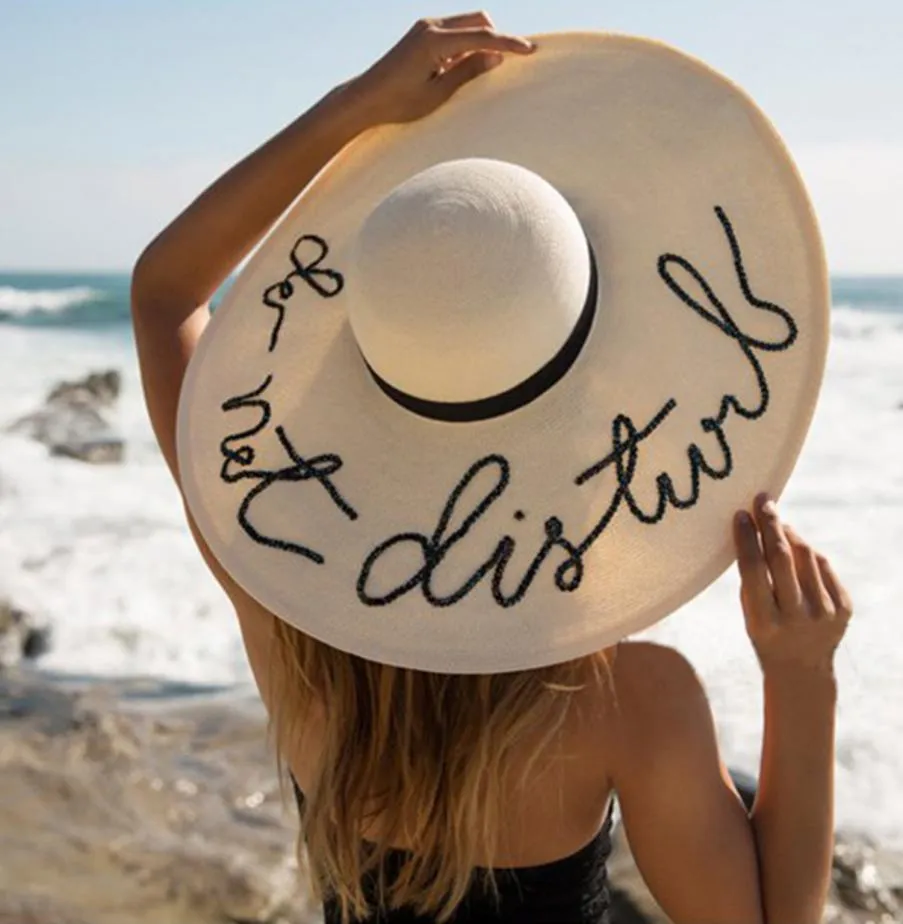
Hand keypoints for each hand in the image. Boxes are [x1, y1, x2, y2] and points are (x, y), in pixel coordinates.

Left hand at [345, 12, 534, 125]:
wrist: (365, 99)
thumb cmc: (399, 103)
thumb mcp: (438, 93)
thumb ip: (467, 72)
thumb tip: (496, 56)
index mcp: (434, 41)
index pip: (482, 37)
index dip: (510, 44)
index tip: (532, 50)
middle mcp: (430, 27)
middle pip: (479, 20)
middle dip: (496, 38)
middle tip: (504, 65)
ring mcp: (424, 27)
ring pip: (467, 24)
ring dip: (479, 43)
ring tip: (474, 74)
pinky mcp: (421, 33)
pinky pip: (454, 32)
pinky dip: (464, 46)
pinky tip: (455, 71)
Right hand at [733, 494, 852, 676]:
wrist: (802, 669)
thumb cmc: (766, 632)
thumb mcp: (751, 613)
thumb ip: (754, 578)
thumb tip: (758, 530)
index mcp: (765, 622)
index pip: (755, 570)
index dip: (748, 539)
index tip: (741, 514)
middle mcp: (797, 617)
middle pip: (782, 557)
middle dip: (771, 524)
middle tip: (763, 500)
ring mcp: (825, 613)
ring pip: (806, 557)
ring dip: (789, 535)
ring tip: (776, 524)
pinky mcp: (844, 608)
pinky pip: (823, 567)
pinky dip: (807, 554)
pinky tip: (796, 550)